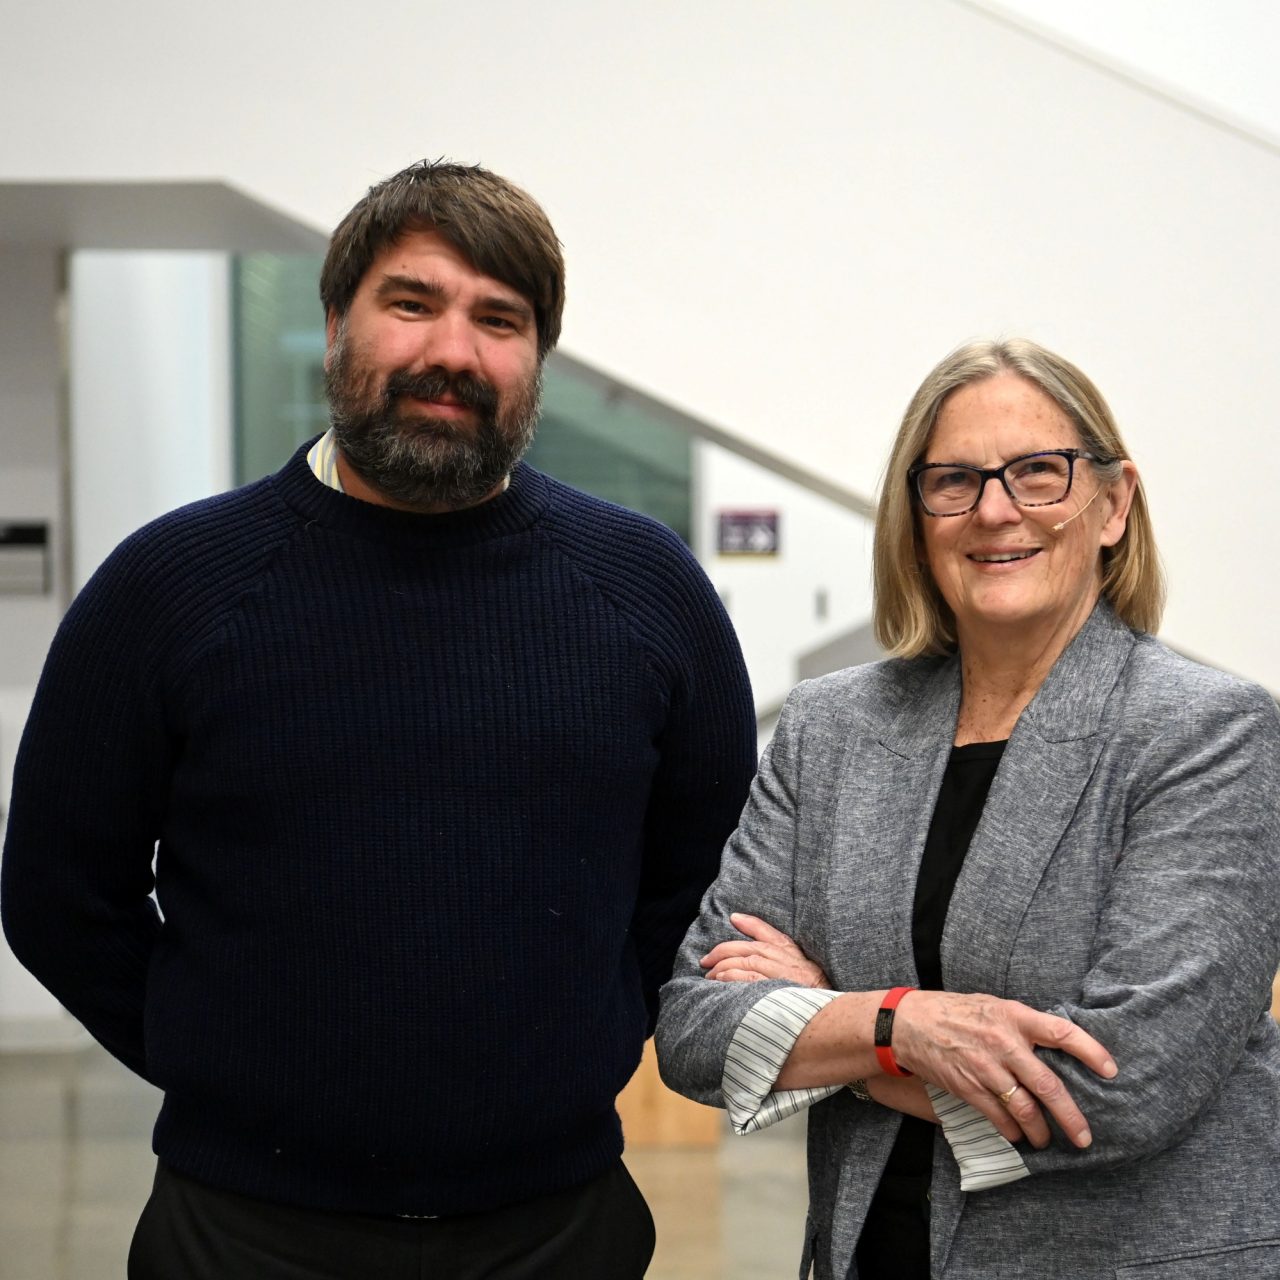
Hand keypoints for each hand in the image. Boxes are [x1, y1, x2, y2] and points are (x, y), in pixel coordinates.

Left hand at [700, 914, 829, 987]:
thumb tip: (758, 950)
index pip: (768, 932)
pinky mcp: (774, 989)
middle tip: (705, 960)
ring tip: (710, 975)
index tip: (733, 918)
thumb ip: (785, 957)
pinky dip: (732, 977)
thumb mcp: (804, 967)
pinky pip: (748, 979)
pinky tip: (721, 981)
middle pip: (747, 947)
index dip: (749, 923)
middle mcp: (783, 958)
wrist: (831, 1012)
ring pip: (744, 961)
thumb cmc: (816, 992)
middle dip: (722, 951)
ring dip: (723, 966)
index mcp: (790, 951)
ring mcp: (779, 973)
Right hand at [890, 990, 1116, 1149]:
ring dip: (1040, 1131)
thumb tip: (1055, 1045)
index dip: (1091, 1052)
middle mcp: (1003, 1043)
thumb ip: (1022, 1024)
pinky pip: (999, 1118)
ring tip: (1046, 1141)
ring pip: (1025, 1110)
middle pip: (1049, 1085)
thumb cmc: (955, 1011)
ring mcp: (985, 1068)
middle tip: (1085, 1137)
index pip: (1062, 1033)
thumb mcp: (992, 1005)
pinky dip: (1012, 1132)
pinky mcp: (968, 1087)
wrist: (908, 1023)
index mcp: (1013, 1016)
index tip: (1111, 1071)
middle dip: (1072, 1117)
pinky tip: (1017, 1136)